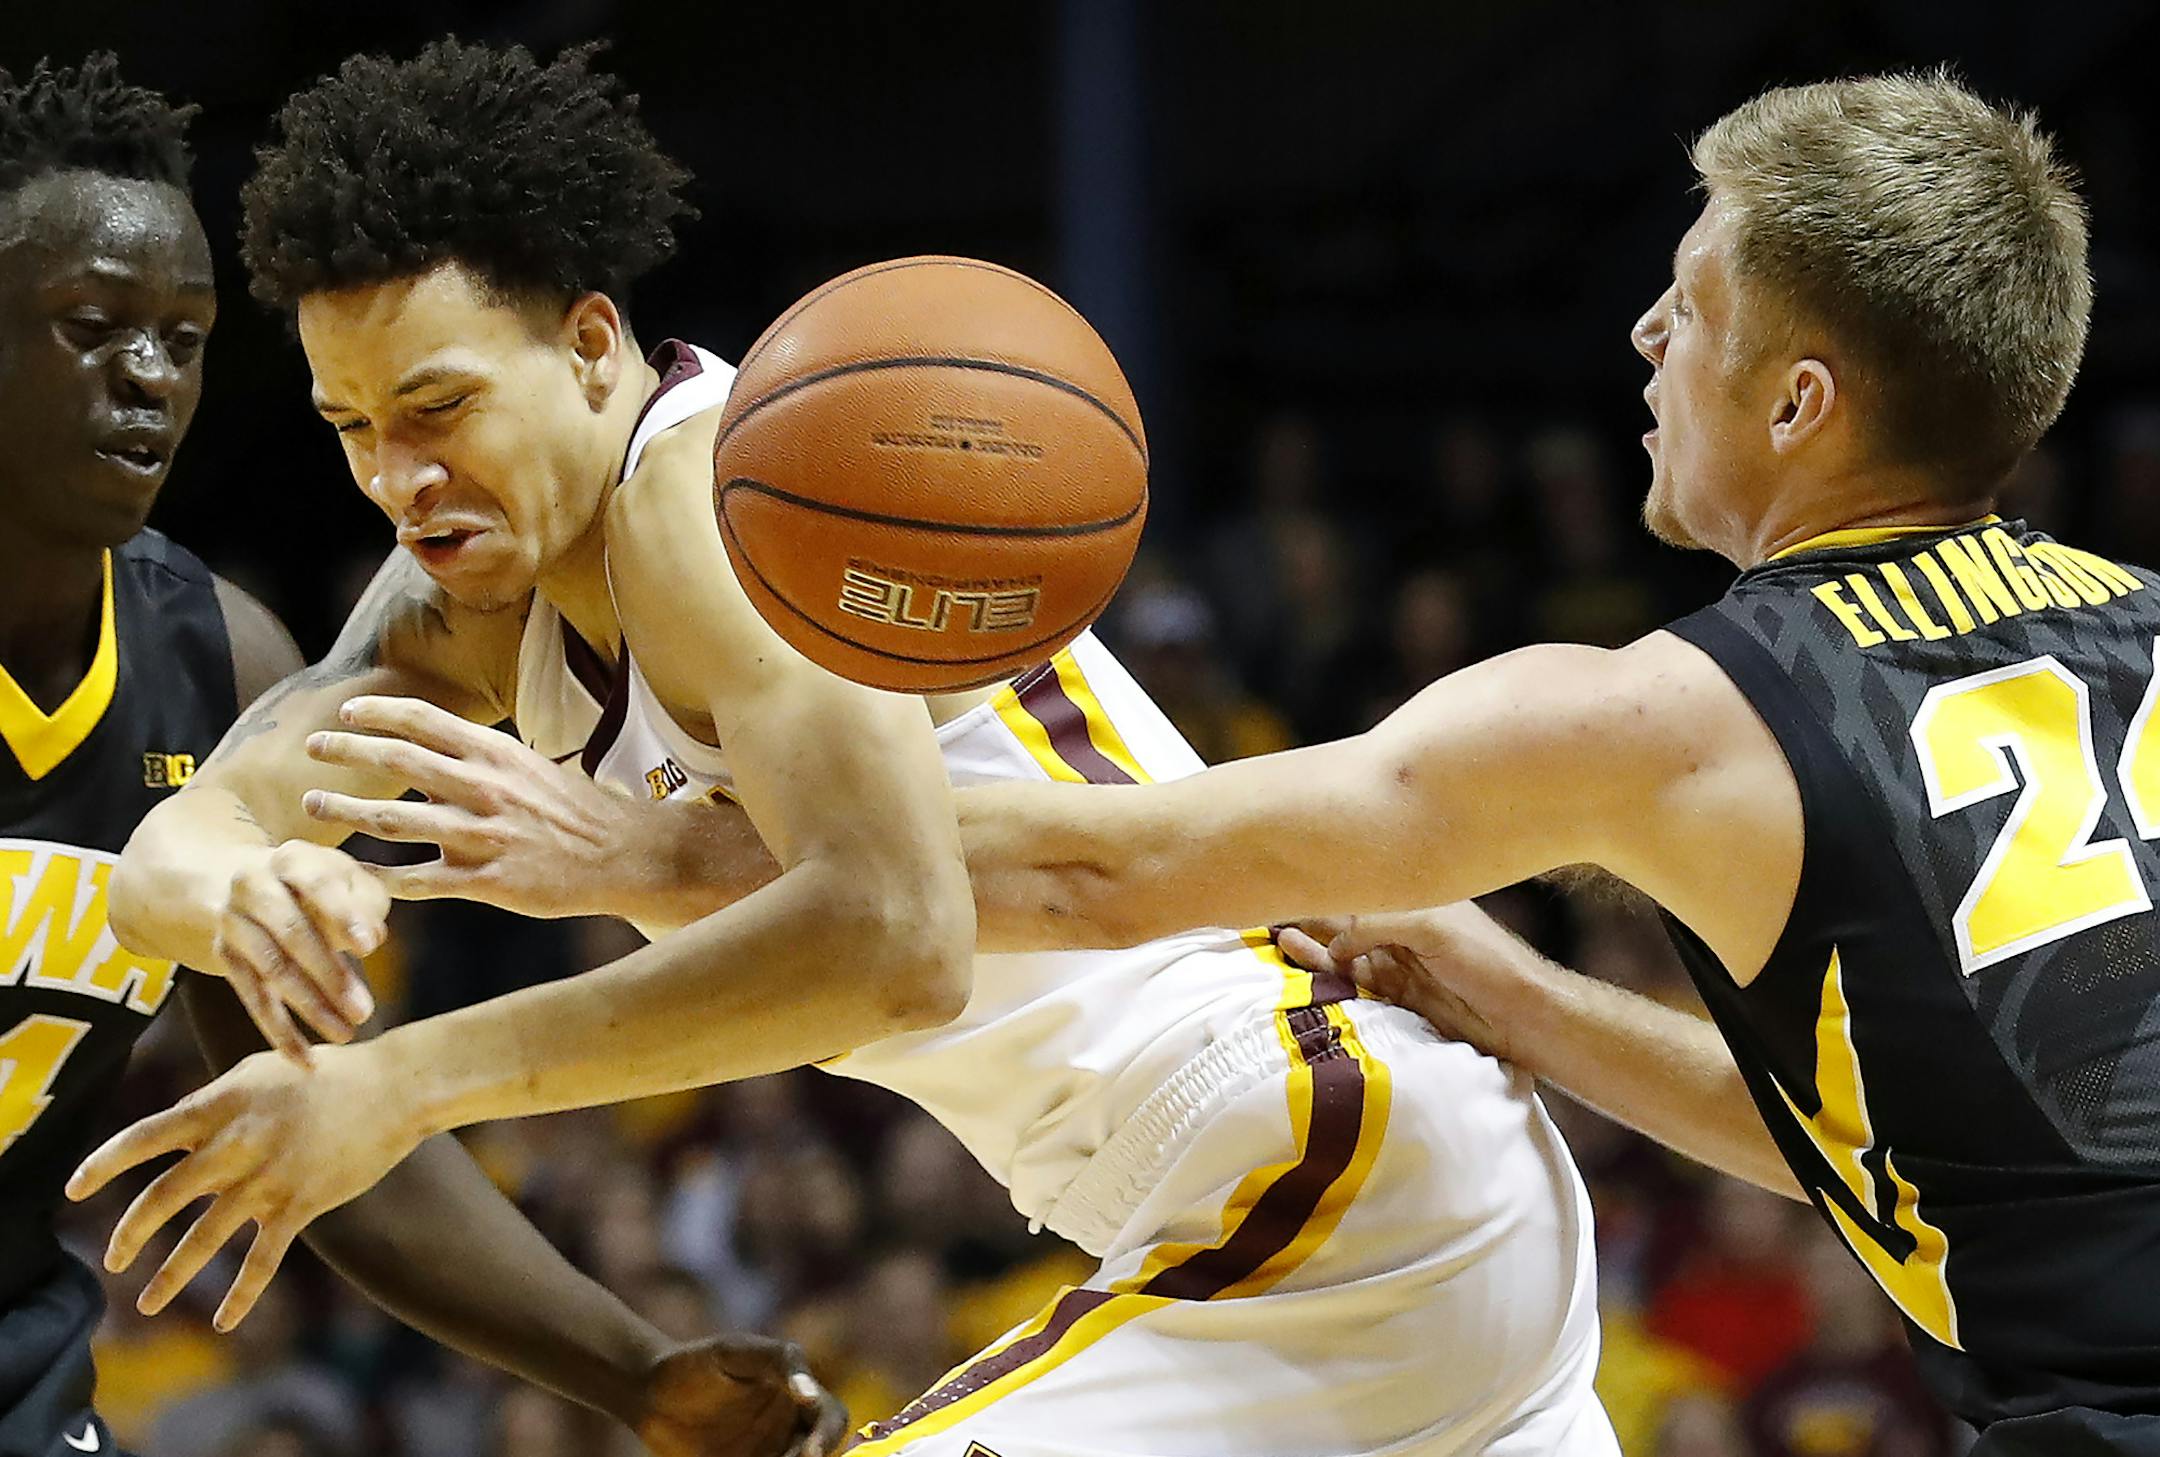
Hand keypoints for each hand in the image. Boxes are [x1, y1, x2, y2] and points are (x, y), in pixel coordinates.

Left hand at [66, 1041, 422, 1330]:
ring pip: (204, 1237)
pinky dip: (241, 1295)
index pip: (143, 1137)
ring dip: (170, 1276)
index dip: (102, 1164)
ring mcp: (268, 1177)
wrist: (396, 1087)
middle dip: (130, 1235)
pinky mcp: (302, 1203)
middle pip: (163, 1197)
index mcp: (220, 1105)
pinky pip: (263, 1260)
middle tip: (113, 1260)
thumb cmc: (329, 1072)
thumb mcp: (261, 1071)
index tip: (74, 1189)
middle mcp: (236, 1143)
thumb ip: (215, 1100)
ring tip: (146, 1304)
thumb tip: (177, 1126)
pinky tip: (223, 1321)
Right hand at [212, 839, 384, 1060]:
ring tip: (345, 1033)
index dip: (343, 914)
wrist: (246, 880)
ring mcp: (233, 922)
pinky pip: (251, 999)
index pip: (317, 883)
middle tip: (363, 1011)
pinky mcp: (224, 956)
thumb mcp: (347, 878)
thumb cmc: (319, 884)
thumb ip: (367, 902)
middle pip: (291, 933)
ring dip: (309, 1006)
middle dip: (329, 974)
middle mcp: (253, 885)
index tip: (370, 948)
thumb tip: (371, 939)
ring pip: (270, 969)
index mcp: (291, 858)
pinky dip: (279, 1032)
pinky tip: (305, 1060)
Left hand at [303, 695, 645, 919]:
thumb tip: (429, 742)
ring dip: (347, 812)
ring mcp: (484, 836)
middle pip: (398, 761)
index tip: (346, 713)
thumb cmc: (575, 809)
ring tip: (312, 807)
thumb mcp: (530, 767)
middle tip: (311, 750)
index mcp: (496, 754)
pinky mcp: (487, 881)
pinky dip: (380, 878)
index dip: (378, 712)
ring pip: (396, 820)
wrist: (624, 854)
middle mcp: (485, 788)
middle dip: (346, 753)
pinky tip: (353, 874)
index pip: (424, 719)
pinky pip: (419, 880)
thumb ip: (479, 758)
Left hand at [637, 1335, 848, 1456]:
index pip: (831, 1417)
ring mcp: (766, 1454)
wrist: (647, 1393)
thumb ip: (779, 1361)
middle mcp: (788, 1429)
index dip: (828, 1434)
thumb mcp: (736, 1351)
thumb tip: (810, 1393)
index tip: (811, 1452)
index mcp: (797, 1395)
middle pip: (819, 1451)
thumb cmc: (696, 1363)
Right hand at [1277, 903, 1547, 1064]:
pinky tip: (1301, 967)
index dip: (1327, 882)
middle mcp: (1400, 927)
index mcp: (1414, 898)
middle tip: (1265, 910)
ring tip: (1273, 938)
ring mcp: (1395, 963)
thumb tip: (1333, 945)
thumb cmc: (1485, 960)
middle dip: (1309, 914)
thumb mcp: (1430, 926)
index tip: (1288, 876)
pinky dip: (1326, 977)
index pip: (1360, 886)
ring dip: (1310, 947)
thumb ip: (1375, 925)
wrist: (1521, 1018)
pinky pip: (1351, 984)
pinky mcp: (1394, 996)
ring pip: (1341, 952)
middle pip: (1344, 918)